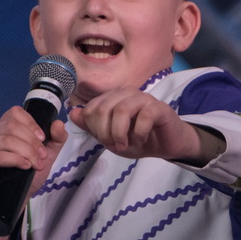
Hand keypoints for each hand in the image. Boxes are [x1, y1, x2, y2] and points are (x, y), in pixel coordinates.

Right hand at [0, 106, 67, 204]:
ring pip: (6, 140)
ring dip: (27, 152)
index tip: (42, 139)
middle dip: (32, 142)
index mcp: (3, 127)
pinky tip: (25, 166)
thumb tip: (58, 123)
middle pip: (12, 126)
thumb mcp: (46, 155)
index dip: (32, 124)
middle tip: (41, 157)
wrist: (14, 199)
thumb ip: (56, 139)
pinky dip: (15, 160)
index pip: (15, 113)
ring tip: (35, 164)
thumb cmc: (26, 174)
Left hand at [69, 88, 212, 161]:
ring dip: (120, 132)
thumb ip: (91, 127)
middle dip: (105, 132)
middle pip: (104, 108)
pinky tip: (142, 139)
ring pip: (122, 109)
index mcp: (113, 98)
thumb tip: (72, 114)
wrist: (168, 144)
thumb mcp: (111, 138)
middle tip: (114, 146)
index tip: (105, 142)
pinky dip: (139, 132)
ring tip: (125, 145)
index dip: (94, 128)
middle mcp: (127, 93)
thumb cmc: (140, 139)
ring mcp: (144, 98)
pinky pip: (145, 115)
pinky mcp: (159, 107)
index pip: (91, 109)